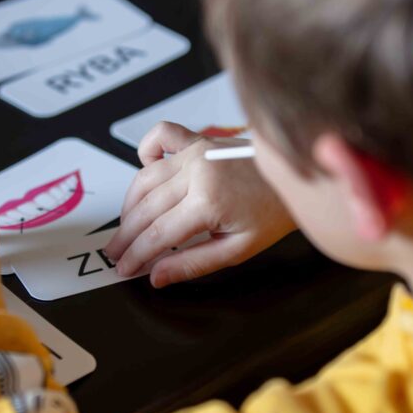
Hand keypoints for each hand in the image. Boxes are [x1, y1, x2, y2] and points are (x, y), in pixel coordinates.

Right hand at [105, 122, 295, 287]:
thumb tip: (158, 276)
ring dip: (129, 204)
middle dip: (126, 235)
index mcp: (208, 201)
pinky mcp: (198, 139)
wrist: (297, 176)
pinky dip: (145, 150)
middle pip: (146, 209)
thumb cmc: (273, 211)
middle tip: (115, 253)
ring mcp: (195, 151)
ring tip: (124, 226)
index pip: (158, 235)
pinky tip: (144, 170)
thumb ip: (193, 263)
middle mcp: (197, 172)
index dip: (136, 255)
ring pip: (145, 178)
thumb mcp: (237, 249)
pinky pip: (161, 135)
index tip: (124, 268)